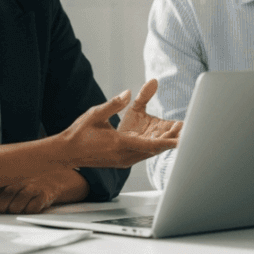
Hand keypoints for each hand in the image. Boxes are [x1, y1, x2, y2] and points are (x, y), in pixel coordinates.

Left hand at [0, 169, 89, 214]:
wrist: (56, 175)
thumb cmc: (29, 182)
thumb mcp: (11, 184)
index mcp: (7, 180)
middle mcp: (17, 182)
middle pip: (1, 205)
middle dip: (4, 210)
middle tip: (11, 206)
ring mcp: (30, 187)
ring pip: (15, 209)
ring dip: (18, 211)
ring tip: (23, 205)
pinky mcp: (43, 194)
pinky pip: (32, 210)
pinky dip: (31, 210)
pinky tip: (33, 204)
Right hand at [59, 80, 180, 168]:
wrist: (67, 153)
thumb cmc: (80, 132)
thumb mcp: (95, 114)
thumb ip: (114, 104)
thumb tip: (128, 92)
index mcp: (119, 144)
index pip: (149, 145)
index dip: (167, 142)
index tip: (182, 139)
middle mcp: (124, 156)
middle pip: (154, 150)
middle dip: (170, 141)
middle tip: (186, 131)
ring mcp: (123, 161)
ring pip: (149, 153)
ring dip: (163, 144)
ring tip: (178, 134)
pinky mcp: (121, 161)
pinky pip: (142, 154)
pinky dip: (153, 147)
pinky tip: (160, 139)